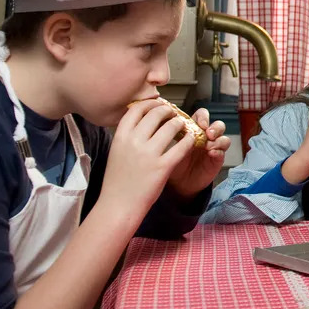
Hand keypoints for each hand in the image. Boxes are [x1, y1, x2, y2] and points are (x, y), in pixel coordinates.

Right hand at [101, 99, 198, 218]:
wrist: (118, 206)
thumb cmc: (117, 180)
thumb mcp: (116, 151)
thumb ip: (127, 135)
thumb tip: (140, 118)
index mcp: (120, 137)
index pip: (137, 109)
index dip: (151, 103)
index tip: (159, 104)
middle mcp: (134, 142)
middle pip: (156, 113)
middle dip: (169, 111)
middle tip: (174, 115)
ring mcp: (149, 154)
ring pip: (172, 126)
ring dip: (181, 124)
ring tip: (183, 126)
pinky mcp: (163, 167)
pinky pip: (182, 146)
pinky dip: (189, 139)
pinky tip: (191, 140)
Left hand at [166, 108, 229, 197]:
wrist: (178, 183)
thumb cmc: (172, 163)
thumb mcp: (169, 148)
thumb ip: (172, 136)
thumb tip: (170, 123)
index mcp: (194, 130)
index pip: (202, 116)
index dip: (203, 117)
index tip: (200, 123)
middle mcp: (206, 137)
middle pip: (218, 125)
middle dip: (215, 128)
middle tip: (209, 133)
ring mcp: (213, 147)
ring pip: (224, 137)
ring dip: (218, 139)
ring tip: (209, 145)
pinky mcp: (217, 159)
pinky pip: (222, 151)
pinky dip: (218, 150)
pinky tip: (211, 153)